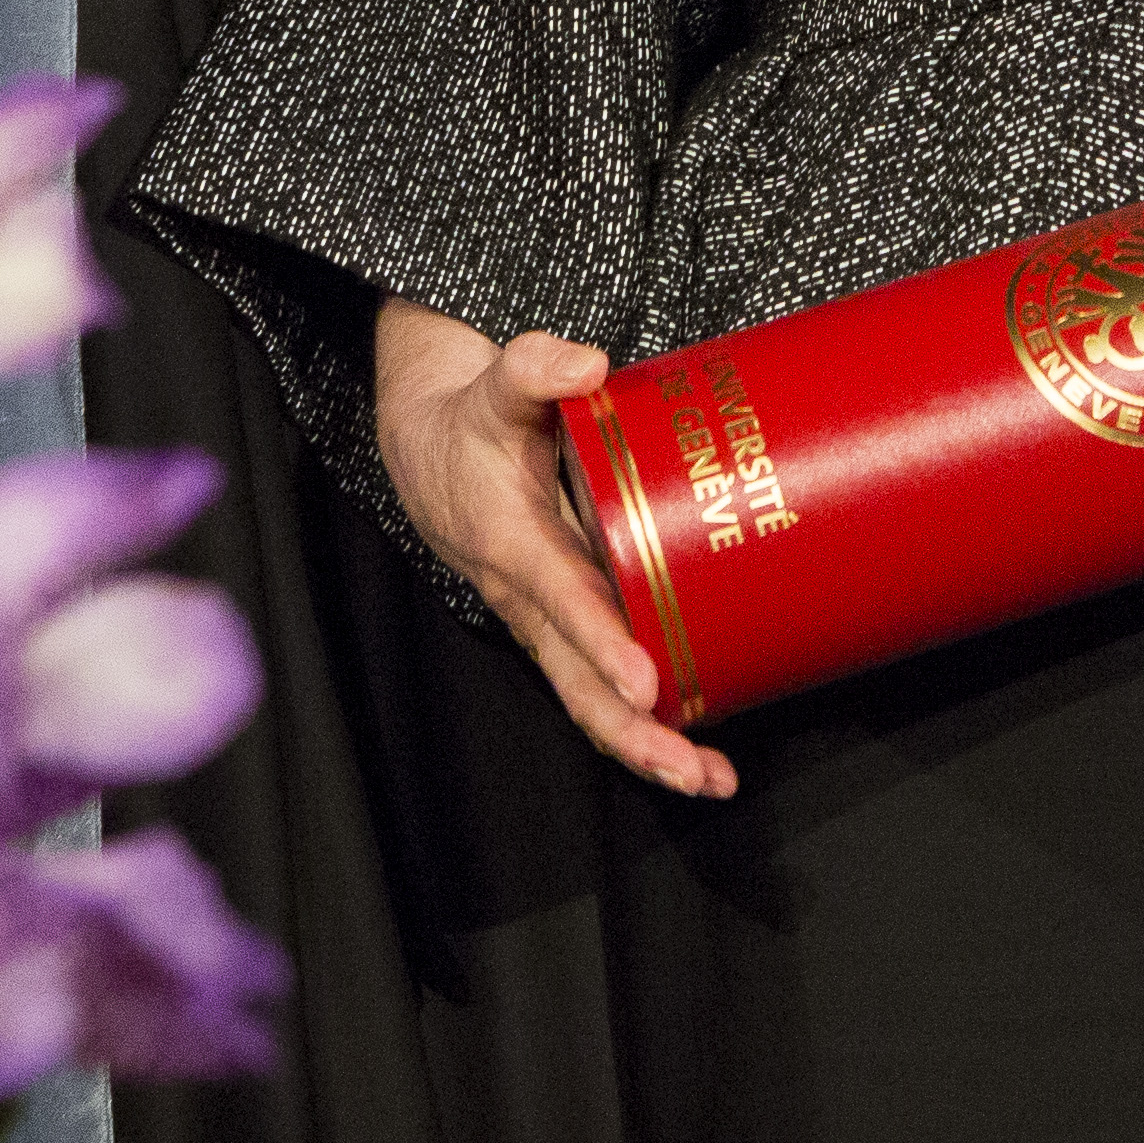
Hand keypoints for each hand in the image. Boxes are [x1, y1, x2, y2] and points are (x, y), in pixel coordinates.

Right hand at [367, 298, 737, 797]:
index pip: (562, 600)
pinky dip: (648, 730)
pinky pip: (603, 691)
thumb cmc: (475, 423)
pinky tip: (706, 755)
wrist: (430, 454)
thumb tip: (590, 362)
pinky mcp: (572, 629)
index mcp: (514, 543)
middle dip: (634, 733)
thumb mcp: (495, 384)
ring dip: (648, 749)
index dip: (602, 643)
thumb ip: (535, 366)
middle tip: (691, 766)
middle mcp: (530, 600)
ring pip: (591, 703)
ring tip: (713, 780)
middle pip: (577, 684)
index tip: (647, 681)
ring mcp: (551, 624)